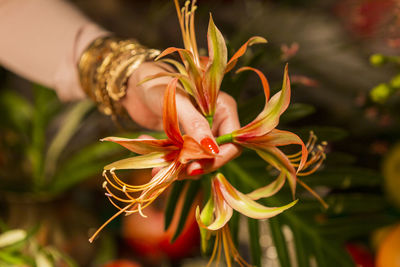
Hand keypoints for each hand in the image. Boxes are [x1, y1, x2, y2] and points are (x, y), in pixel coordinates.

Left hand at [121, 62, 240, 175]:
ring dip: (178, 167)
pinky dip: (166, 160)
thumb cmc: (157, 83)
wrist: (134, 85)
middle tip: (175, 173)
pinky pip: (181, 157)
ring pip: (196, 160)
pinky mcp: (183, 140)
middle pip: (215, 155)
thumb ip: (195, 124)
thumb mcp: (177, 103)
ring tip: (157, 168)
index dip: (218, 159)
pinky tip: (150, 151)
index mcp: (223, 109)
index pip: (232, 143)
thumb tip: (211, 149)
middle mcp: (215, 122)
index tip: (195, 168)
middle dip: (195, 166)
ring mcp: (199, 133)